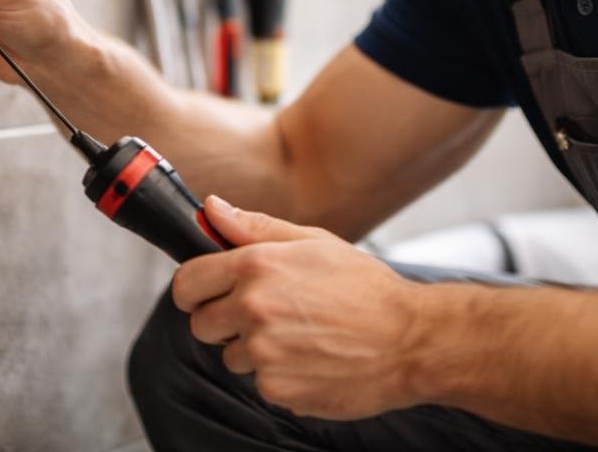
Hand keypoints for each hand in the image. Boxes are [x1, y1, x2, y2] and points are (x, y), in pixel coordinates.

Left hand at [171, 195, 427, 418]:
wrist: (409, 340)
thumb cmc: (366, 289)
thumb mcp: (313, 242)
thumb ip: (254, 227)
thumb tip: (211, 208)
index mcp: (257, 266)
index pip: (188, 282)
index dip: (193, 289)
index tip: (204, 294)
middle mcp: (253, 308)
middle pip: (201, 323)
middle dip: (223, 320)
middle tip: (263, 315)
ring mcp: (263, 351)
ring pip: (230, 355)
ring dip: (254, 349)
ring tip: (298, 336)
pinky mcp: (277, 388)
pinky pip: (259, 382)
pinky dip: (278, 375)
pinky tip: (310, 359)